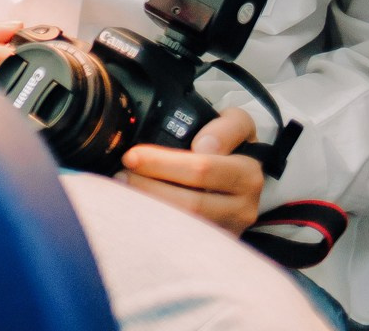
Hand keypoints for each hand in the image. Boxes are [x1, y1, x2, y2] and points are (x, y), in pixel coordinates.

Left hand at [118, 107, 264, 236]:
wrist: (241, 175)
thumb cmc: (231, 145)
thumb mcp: (236, 123)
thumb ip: (225, 127)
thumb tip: (203, 146)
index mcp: (247, 175)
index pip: (203, 170)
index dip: (163, 164)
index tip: (133, 156)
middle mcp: (242, 208)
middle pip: (190, 203)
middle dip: (148, 187)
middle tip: (121, 172)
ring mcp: (227, 230)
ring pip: (183, 226)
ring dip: (148, 207)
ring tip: (124, 188)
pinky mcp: (211, 245)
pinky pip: (180, 239)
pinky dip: (155, 223)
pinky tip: (136, 208)